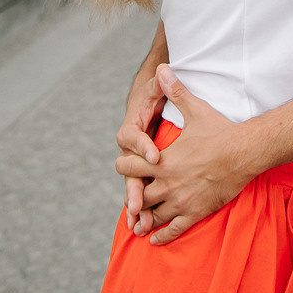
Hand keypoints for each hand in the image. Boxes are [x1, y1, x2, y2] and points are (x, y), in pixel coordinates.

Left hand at [115, 65, 245, 245]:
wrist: (245, 153)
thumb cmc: (220, 131)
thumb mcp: (196, 109)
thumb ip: (176, 91)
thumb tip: (163, 69)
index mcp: (162, 161)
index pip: (129, 166)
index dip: (124, 164)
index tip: (123, 163)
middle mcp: (167, 184)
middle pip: (138, 194)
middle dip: (133, 192)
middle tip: (132, 191)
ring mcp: (180, 201)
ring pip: (152, 216)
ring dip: (144, 217)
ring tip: (138, 219)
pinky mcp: (195, 212)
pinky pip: (172, 230)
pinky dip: (160, 236)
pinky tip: (154, 238)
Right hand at [117, 69, 165, 233]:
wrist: (143, 104)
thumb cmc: (152, 98)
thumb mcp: (156, 90)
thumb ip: (162, 83)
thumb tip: (164, 67)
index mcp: (131, 128)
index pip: (133, 138)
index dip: (143, 147)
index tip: (156, 155)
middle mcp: (129, 150)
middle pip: (128, 171)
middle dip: (134, 186)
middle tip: (140, 202)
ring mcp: (134, 164)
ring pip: (132, 186)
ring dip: (135, 203)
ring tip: (139, 222)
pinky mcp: (141, 173)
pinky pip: (139, 193)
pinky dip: (139, 208)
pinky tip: (143, 225)